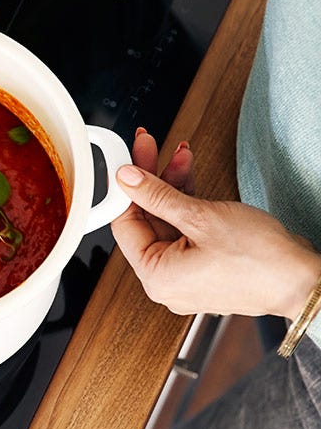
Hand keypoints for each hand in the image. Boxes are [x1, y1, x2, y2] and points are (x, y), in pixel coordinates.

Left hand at [111, 132, 320, 318]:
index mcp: (156, 276)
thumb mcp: (201, 217)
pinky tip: (189, 174)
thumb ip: (157, 195)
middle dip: (152, 180)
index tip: (128, 159)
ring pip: (168, 221)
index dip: (126, 188)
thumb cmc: (261, 259)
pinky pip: (186, 230)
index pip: (125, 224)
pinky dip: (188, 204)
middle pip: (147, 219)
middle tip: (151, 147)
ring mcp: (185, 274)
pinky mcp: (204, 265)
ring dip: (173, 185)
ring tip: (182, 154)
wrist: (306, 280)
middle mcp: (166, 280)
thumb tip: (127, 178)